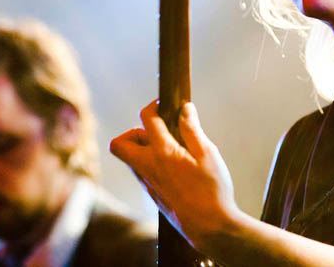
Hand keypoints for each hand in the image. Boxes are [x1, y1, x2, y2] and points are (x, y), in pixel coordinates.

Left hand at [110, 100, 237, 249]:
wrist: (210, 227)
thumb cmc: (212, 190)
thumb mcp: (208, 154)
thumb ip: (192, 129)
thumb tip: (184, 108)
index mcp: (163, 152)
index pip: (147, 119)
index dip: (154, 107)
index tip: (164, 105)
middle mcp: (148, 167)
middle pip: (120, 144)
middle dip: (134, 132)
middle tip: (157, 132)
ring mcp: (148, 183)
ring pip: (130, 159)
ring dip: (142, 148)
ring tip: (170, 148)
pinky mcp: (152, 195)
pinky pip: (141, 173)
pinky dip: (150, 163)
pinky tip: (173, 166)